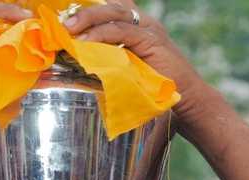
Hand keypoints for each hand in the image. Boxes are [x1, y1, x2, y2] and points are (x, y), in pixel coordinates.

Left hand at [63, 2, 209, 118]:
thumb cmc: (154, 90)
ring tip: (69, 29)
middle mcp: (144, 22)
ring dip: (89, 19)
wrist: (186, 101)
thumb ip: (107, 59)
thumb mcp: (126, 69)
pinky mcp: (152, 41)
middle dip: (84, 11)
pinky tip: (86, 41)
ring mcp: (149, 29)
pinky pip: (123, 32)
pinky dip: (102, 35)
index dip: (91, 6)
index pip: (112, 5)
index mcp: (137, 25)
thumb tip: (76, 59)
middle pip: (110, 4)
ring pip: (115, 12)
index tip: (67, 15)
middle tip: (62, 22)